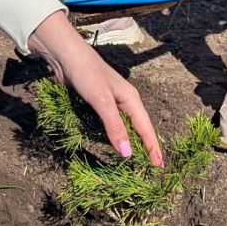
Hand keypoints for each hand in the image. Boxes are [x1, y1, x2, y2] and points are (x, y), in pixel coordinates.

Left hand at [27, 11, 163, 166]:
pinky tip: (114, 144)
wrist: (66, 57)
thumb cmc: (87, 75)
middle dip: (146, 148)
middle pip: (138, 129)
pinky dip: (115, 136)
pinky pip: (110, 125)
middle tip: (151, 169)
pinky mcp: (98, 104)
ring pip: (125, 127)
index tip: (159, 167)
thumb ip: (115, 127)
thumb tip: (128, 154)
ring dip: (130, 143)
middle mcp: (124, 102)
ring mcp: (111, 103)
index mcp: (131, 100)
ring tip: (136, 161)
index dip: (153, 148)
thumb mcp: (102, 102)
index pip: (146, 129)